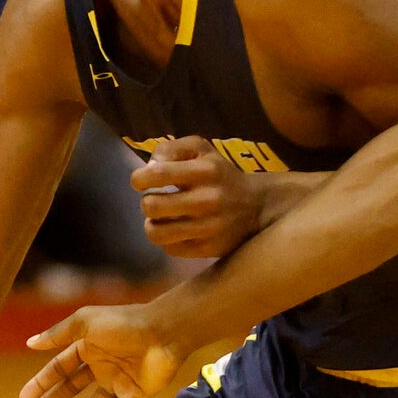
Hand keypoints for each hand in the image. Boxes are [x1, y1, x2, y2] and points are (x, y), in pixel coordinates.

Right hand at [19, 300, 186, 397]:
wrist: (166, 331)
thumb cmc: (125, 322)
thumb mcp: (86, 322)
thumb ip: (58, 334)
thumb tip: (30, 343)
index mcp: (88, 346)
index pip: (59, 368)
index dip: (42, 383)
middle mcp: (102, 366)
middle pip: (72, 389)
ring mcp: (119, 383)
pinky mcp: (136, 396)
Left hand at [132, 136, 261, 258]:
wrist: (257, 206)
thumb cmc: (219, 174)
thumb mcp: (201, 149)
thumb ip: (171, 148)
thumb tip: (149, 166)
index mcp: (205, 170)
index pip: (158, 174)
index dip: (139, 179)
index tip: (140, 182)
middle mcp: (208, 199)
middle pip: (152, 206)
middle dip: (147, 202)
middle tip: (156, 200)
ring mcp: (209, 227)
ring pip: (157, 233)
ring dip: (152, 224)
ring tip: (161, 219)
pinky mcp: (209, 249)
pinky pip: (170, 249)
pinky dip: (167, 240)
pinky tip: (175, 231)